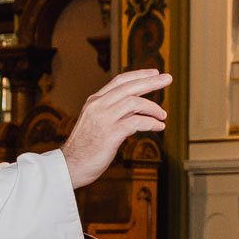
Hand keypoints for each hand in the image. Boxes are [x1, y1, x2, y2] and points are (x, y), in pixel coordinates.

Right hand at [60, 69, 171, 188]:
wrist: (70, 166)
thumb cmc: (85, 148)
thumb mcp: (97, 123)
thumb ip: (113, 113)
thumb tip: (137, 110)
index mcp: (95, 101)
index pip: (120, 81)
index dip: (138, 75)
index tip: (154, 73)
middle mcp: (98, 106)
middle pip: (129, 87)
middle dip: (151, 82)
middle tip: (168, 78)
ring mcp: (104, 119)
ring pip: (134, 102)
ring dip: (153, 108)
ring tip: (163, 115)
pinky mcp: (110, 134)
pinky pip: (136, 123)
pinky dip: (151, 123)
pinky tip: (159, 127)